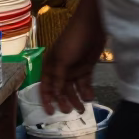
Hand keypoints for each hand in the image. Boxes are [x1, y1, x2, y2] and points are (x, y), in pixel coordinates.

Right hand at [40, 0, 105, 114]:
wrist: (92, 26)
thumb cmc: (73, 40)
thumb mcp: (62, 59)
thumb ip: (58, 77)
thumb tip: (54, 94)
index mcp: (50, 67)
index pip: (46, 87)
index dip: (47, 100)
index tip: (50, 112)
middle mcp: (61, 70)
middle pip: (61, 90)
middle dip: (65, 102)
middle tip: (72, 112)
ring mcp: (74, 68)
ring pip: (73, 88)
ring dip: (77, 99)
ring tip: (82, 109)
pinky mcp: (87, 67)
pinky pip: (85, 82)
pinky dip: (87, 90)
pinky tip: (90, 98)